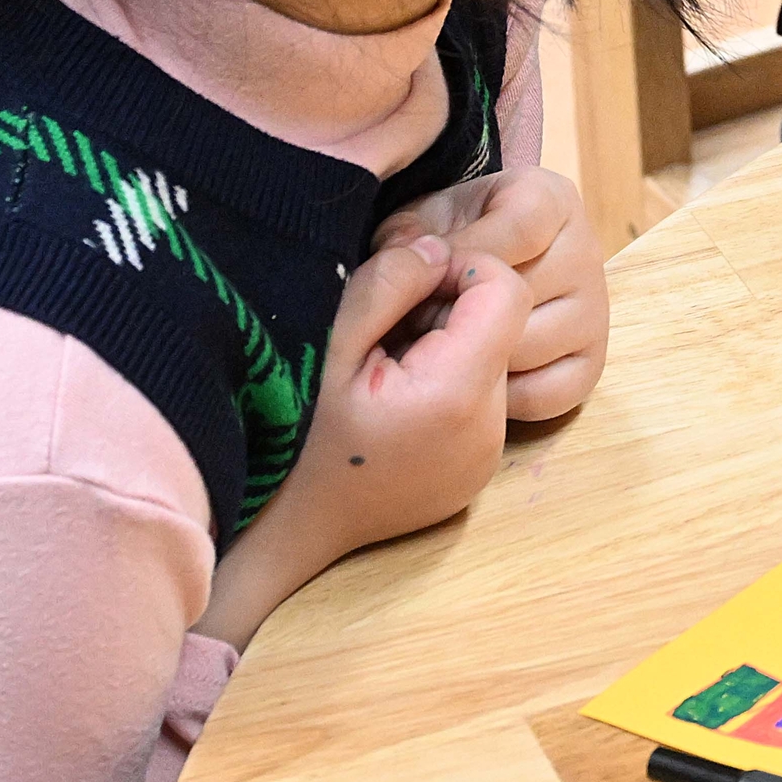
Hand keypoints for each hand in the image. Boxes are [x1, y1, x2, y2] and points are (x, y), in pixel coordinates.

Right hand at [197, 232, 526, 646]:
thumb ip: (390, 280)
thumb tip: (441, 249)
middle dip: (449, 313)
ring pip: (492, 362)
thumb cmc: (286, 433)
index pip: (506, 290)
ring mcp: (484, 459)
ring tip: (382, 370)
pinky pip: (480, 403)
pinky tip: (392, 402)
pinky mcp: (473, 474)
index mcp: (457, 394)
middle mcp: (488, 431)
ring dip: (447, 348)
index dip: (459, 269)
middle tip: (384, 334)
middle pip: (501, 328)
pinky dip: (446, 386)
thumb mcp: (327, 340)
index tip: (405, 288)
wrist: (275, 531)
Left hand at [376, 165, 606, 422]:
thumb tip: (411, 264)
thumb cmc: (444, 240)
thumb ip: (408, 238)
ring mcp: (593, 312)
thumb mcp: (418, 222)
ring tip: (440, 348)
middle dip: (458, 313)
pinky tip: (475, 376)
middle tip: (420, 320)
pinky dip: (502, 397)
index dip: (466, 253)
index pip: (523, 227)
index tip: (427, 274)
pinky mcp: (591, 365)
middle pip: (522, 294)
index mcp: (552, 201)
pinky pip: (545, 393)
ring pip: (527, 347)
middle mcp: (586, 252)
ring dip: (474, 357)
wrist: (473, 273)